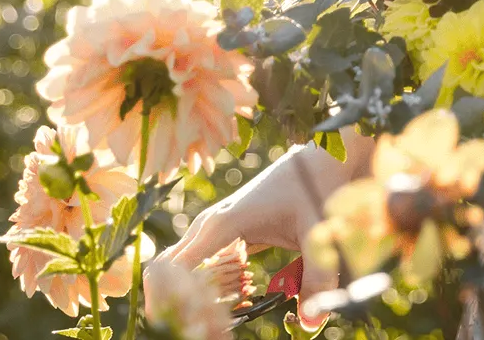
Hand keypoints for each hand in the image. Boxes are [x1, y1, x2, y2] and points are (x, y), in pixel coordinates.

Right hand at [157, 142, 356, 325]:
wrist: (316, 162)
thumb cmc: (313, 189)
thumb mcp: (318, 234)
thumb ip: (315, 278)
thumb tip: (311, 320)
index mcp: (222, 224)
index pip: (174, 268)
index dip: (173, 302)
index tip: (193, 326)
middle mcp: (207, 226)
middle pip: (166, 272)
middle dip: (175, 306)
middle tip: (204, 331)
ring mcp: (210, 229)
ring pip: (179, 271)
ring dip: (190, 300)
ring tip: (218, 324)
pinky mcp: (219, 235)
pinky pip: (195, 267)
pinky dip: (203, 291)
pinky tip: (230, 305)